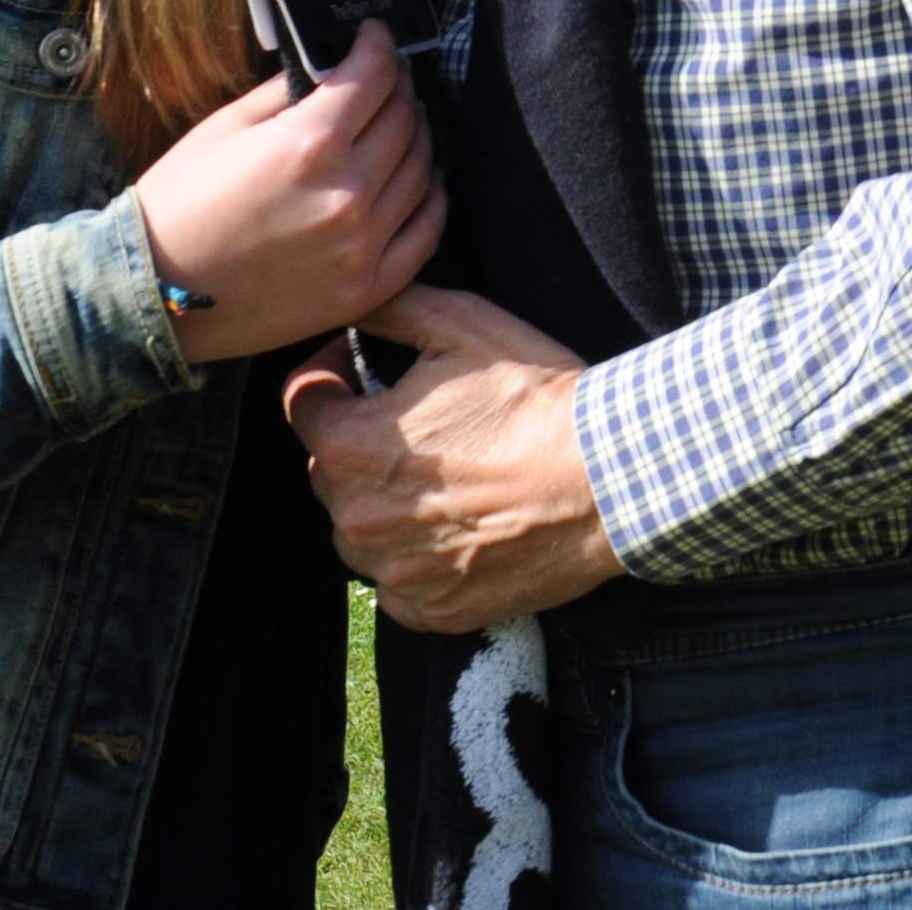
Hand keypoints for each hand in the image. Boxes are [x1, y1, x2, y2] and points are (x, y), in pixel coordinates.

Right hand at [129, 23, 444, 365]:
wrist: (153, 296)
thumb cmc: (179, 206)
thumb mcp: (225, 127)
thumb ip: (289, 92)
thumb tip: (333, 67)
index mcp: (309, 144)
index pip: (375, 75)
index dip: (380, 44)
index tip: (376, 36)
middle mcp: (346, 192)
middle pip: (405, 118)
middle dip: (398, 88)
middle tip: (384, 80)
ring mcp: (362, 245)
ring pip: (422, 169)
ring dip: (417, 137)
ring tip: (399, 126)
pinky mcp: (367, 288)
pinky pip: (426, 230)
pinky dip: (429, 197)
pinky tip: (418, 180)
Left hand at [286, 286, 619, 629]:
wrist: (609, 479)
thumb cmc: (536, 400)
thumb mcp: (461, 324)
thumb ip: (389, 308)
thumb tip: (350, 302)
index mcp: (351, 447)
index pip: (302, 404)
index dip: (333, 375)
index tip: (366, 370)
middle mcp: (358, 519)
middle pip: (328, 469)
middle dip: (359, 440)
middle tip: (423, 423)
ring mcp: (394, 572)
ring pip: (359, 529)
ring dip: (383, 502)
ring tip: (446, 476)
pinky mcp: (431, 610)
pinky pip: (397, 583)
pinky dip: (416, 557)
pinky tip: (462, 524)